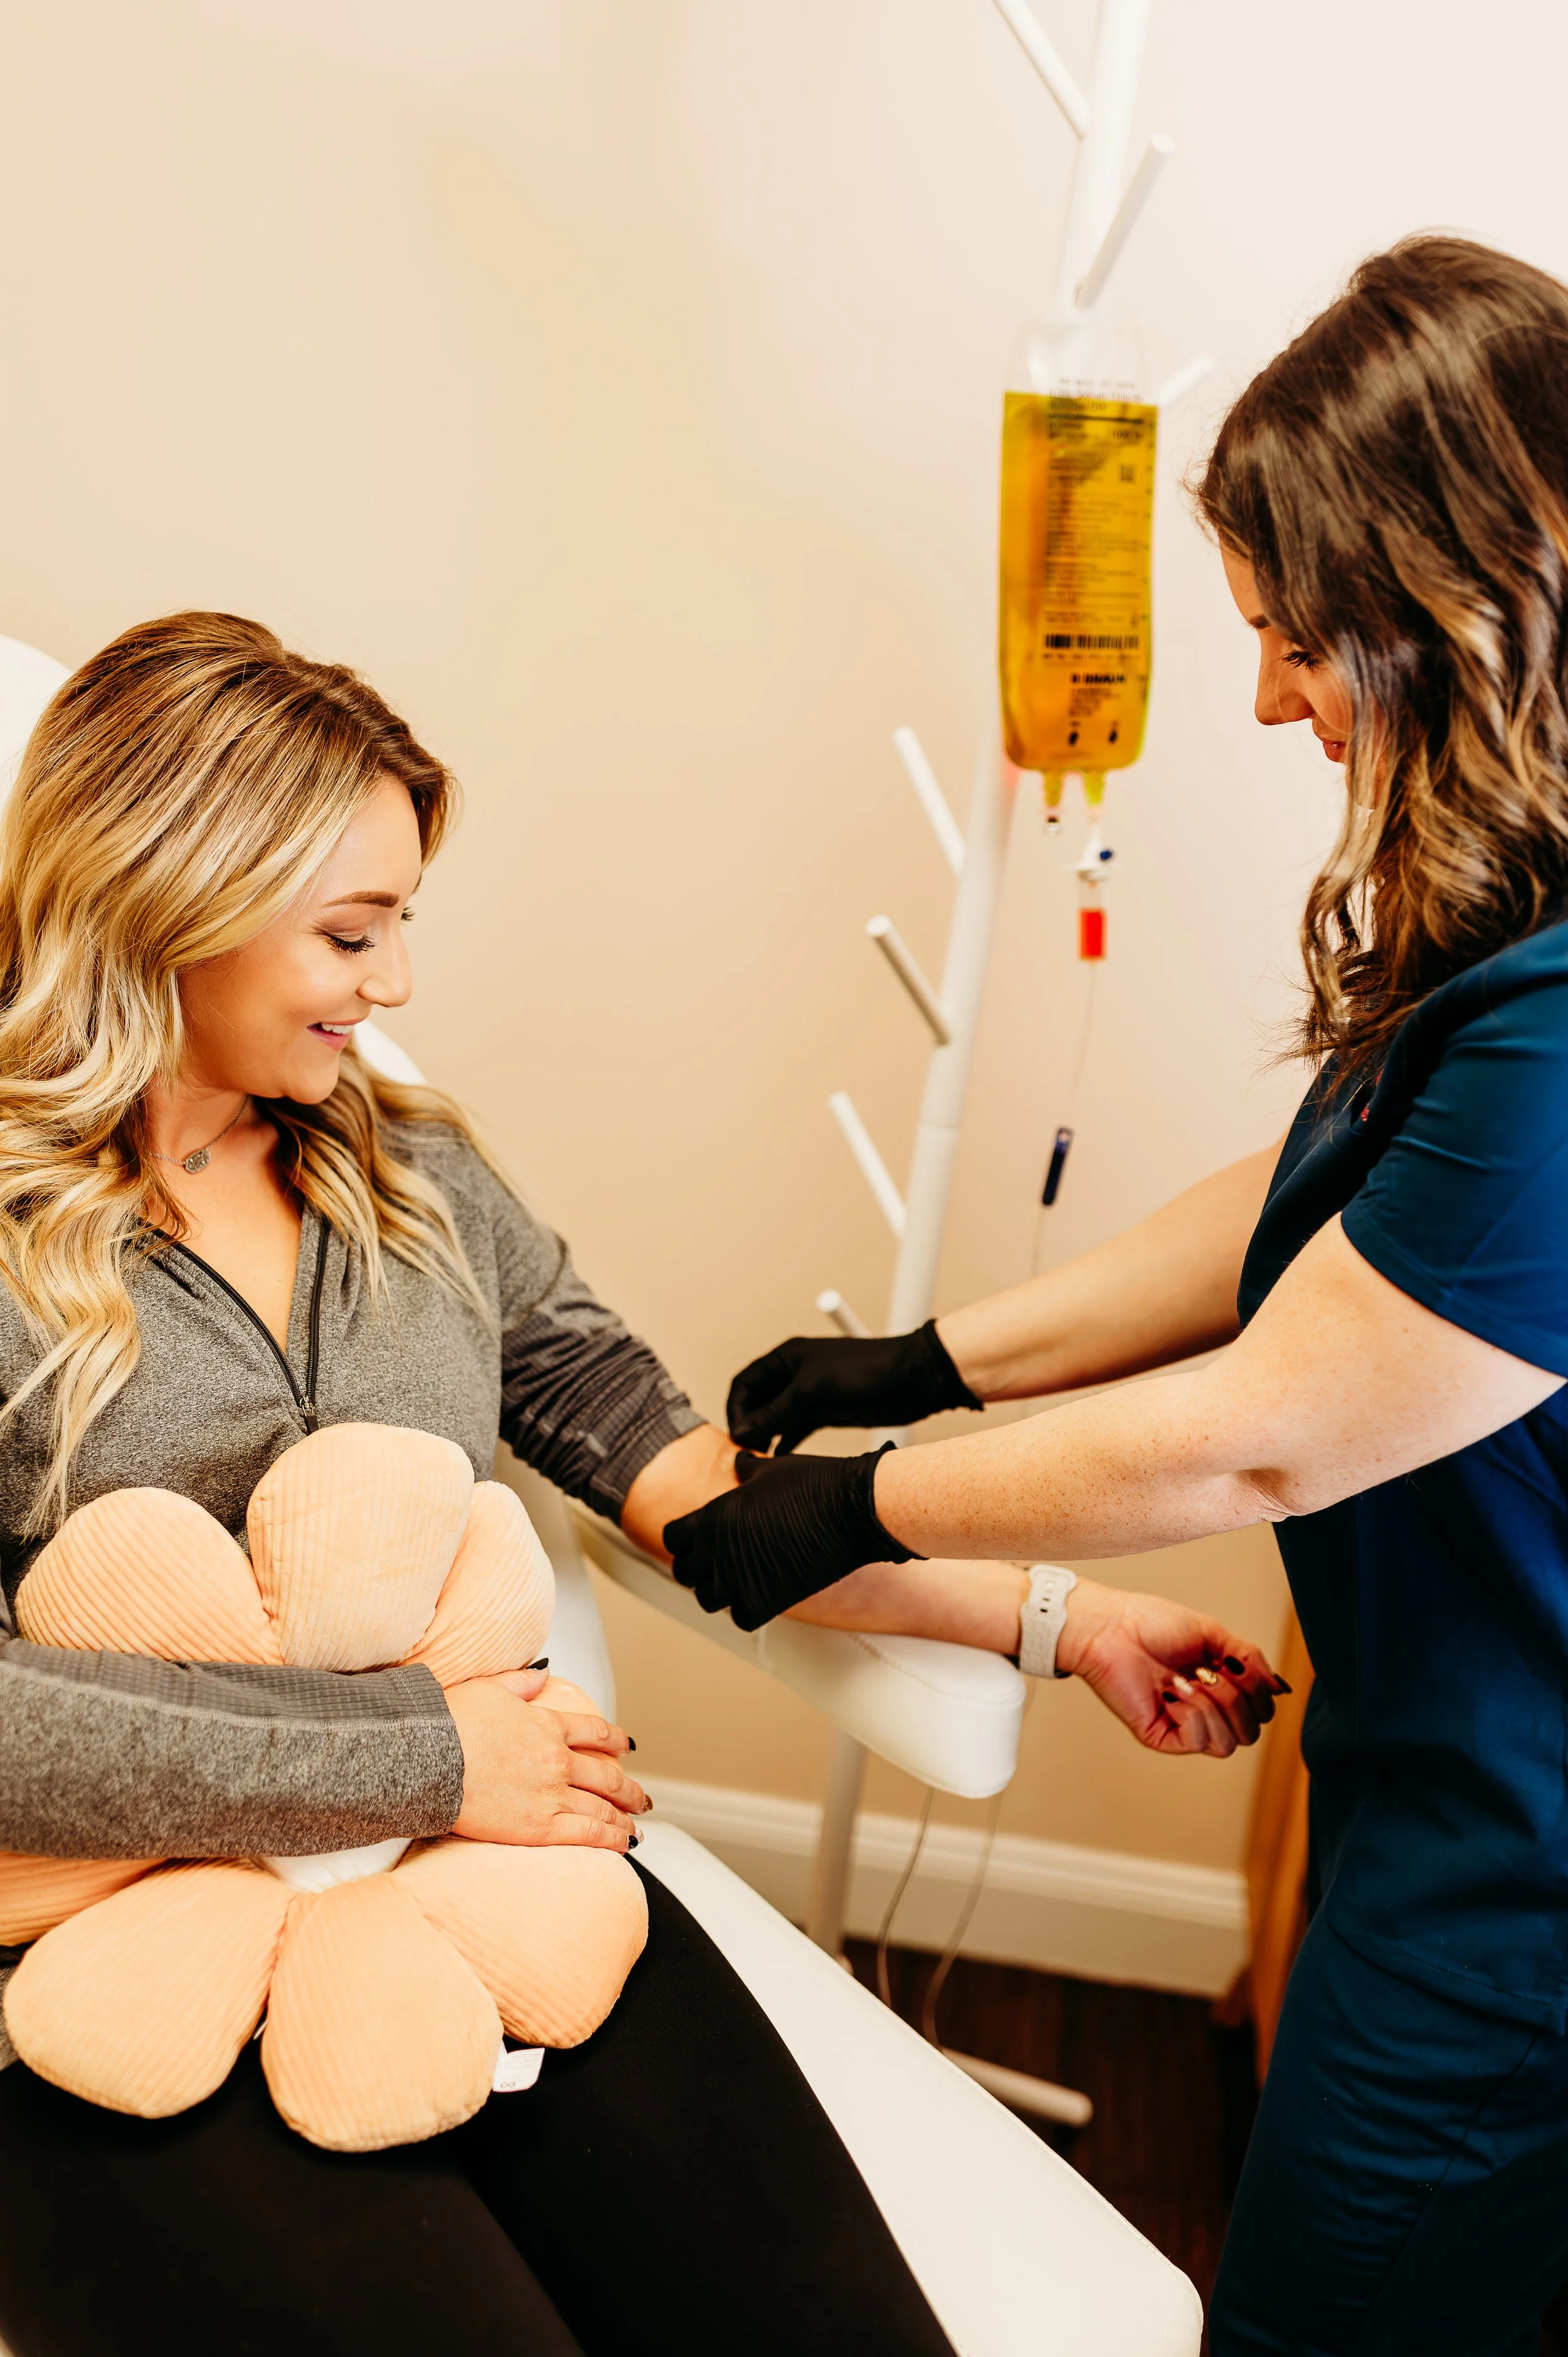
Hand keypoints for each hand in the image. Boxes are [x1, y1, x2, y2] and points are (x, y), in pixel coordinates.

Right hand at [447, 1669, 649, 1847]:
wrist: (427, 1758)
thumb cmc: (449, 1722)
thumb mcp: (487, 1688)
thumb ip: (519, 1682)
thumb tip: (542, 1673)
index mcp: (547, 1725)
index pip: (594, 1732)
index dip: (615, 1740)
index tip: (627, 1746)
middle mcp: (557, 1760)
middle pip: (606, 1774)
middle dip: (628, 1788)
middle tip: (641, 1798)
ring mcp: (551, 1794)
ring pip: (602, 1807)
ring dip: (624, 1817)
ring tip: (636, 1825)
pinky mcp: (539, 1827)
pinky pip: (587, 1834)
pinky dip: (611, 1839)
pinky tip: (624, 1844)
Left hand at [665, 1446, 916, 1629]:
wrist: (852, 1509)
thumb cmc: (814, 1483)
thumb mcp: (772, 1468)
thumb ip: (747, 1469)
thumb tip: (741, 1461)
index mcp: (713, 1515)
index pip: (673, 1538)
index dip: (684, 1539)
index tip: (700, 1539)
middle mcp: (718, 1549)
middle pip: (684, 1572)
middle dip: (698, 1568)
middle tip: (718, 1562)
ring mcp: (739, 1578)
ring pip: (707, 1599)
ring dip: (719, 1592)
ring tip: (738, 1580)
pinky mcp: (766, 1600)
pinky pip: (740, 1617)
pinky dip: (747, 1610)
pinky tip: (762, 1593)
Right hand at [727, 1321, 979, 1453]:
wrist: (911, 1379)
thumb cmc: (863, 1372)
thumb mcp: (812, 1392)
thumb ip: (774, 1413)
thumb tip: (740, 1434)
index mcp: (786, 1357)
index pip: (744, 1383)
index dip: (735, 1409)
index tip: (736, 1436)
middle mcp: (795, 1374)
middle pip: (757, 1402)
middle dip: (749, 1426)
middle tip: (746, 1454)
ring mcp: (811, 1394)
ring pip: (776, 1418)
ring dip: (766, 1437)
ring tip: (760, 1461)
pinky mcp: (827, 1412)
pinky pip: (797, 1429)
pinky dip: (787, 1443)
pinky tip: (781, 1462)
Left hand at [1056, 1580, 1286, 1757]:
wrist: (1111, 1627)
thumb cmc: (1154, 1624)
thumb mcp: (1213, 1634)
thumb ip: (1250, 1660)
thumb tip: (1281, 1689)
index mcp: (1219, 1686)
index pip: (1262, 1710)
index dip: (1258, 1690)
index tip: (1232, 1662)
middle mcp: (1205, 1710)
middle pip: (1252, 1731)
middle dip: (1240, 1698)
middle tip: (1212, 1671)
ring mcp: (1184, 1726)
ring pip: (1231, 1743)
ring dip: (1217, 1706)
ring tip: (1189, 1680)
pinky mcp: (1162, 1736)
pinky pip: (1199, 1742)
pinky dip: (1194, 1713)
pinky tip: (1173, 1691)